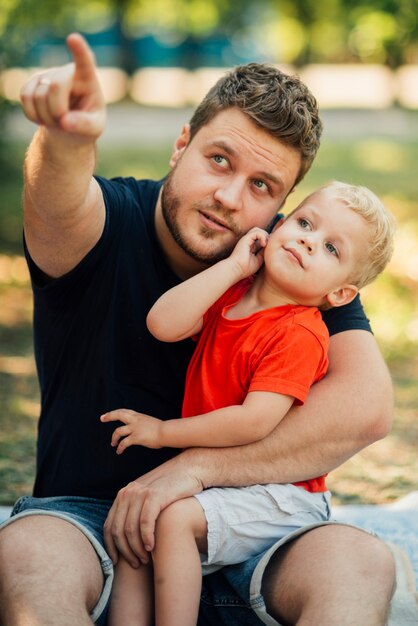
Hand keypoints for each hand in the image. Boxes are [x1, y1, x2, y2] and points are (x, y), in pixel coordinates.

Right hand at [20, 33, 105, 138]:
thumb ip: (84, 125)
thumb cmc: (87, 123)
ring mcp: (48, 74)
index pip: (85, 62)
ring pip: (38, 96)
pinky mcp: (32, 82)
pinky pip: (25, 98)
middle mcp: (67, 71)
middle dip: (58, 110)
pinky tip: (44, 117)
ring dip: (46, 117)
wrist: (69, 125)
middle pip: (56, 86)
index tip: (74, 38)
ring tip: (57, 120)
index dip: (79, 50)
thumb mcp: (93, 128)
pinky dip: (33, 115)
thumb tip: (64, 122)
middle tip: (65, 123)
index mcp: (88, 79)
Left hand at [100, 408, 163, 451]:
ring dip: (114, 438)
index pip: (125, 411)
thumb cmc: (163, 429)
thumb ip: (143, 424)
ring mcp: (135, 428)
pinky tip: (119, 451)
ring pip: (118, 431)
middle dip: (109, 416)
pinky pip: (124, 443)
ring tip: (113, 443)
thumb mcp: (150, 422)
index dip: (116, 412)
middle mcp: (135, 420)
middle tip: (102, 418)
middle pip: (119, 415)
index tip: (109, 414)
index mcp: (139, 416)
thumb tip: (141, 429)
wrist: (166, 432)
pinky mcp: (136, 438)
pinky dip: (120, 447)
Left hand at [103, 452, 203, 566]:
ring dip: (136, 548)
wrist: (190, 468)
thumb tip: (127, 536)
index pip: (109, 526)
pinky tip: (152, 547)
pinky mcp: (155, 495)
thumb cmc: (171, 487)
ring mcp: (140, 493)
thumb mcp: (148, 497)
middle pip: (118, 530)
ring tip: (145, 559)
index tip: (118, 562)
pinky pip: (145, 522)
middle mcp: (128, 493)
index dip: (111, 547)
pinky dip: (146, 538)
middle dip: (125, 551)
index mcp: (123, 495)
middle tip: (136, 564)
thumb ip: (136, 510)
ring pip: (130, 529)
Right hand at [229, 227, 268, 278]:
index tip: (272, 247)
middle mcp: (247, 241)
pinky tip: (263, 244)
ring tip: (266, 245)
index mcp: (250, 246)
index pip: (260, 238)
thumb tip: (269, 247)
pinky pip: (256, 232)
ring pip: (257, 230)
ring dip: (265, 235)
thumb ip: (263, 253)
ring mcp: (246, 239)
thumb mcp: (258, 260)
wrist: (236, 270)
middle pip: (259, 232)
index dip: (267, 241)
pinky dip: (262, 236)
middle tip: (270, 245)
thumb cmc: (245, 268)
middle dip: (267, 236)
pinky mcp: (245, 239)